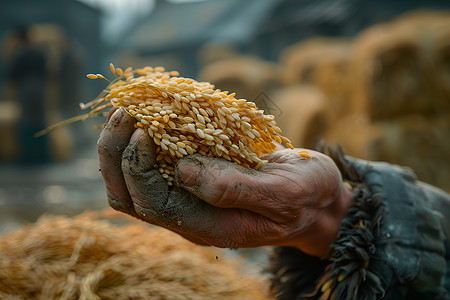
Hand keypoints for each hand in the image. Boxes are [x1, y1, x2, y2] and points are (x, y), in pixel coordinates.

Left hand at [97, 108, 352, 257]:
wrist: (317, 200)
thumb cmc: (306, 196)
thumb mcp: (283, 192)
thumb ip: (236, 188)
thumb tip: (183, 172)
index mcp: (210, 226)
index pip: (153, 203)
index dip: (138, 166)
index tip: (142, 128)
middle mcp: (191, 217)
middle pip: (130, 197)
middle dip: (116, 155)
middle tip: (121, 112)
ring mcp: (191, 200)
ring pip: (135, 184)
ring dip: (122, 148)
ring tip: (125, 111)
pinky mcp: (196, 183)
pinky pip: (156, 167)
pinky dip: (144, 143)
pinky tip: (148, 115)